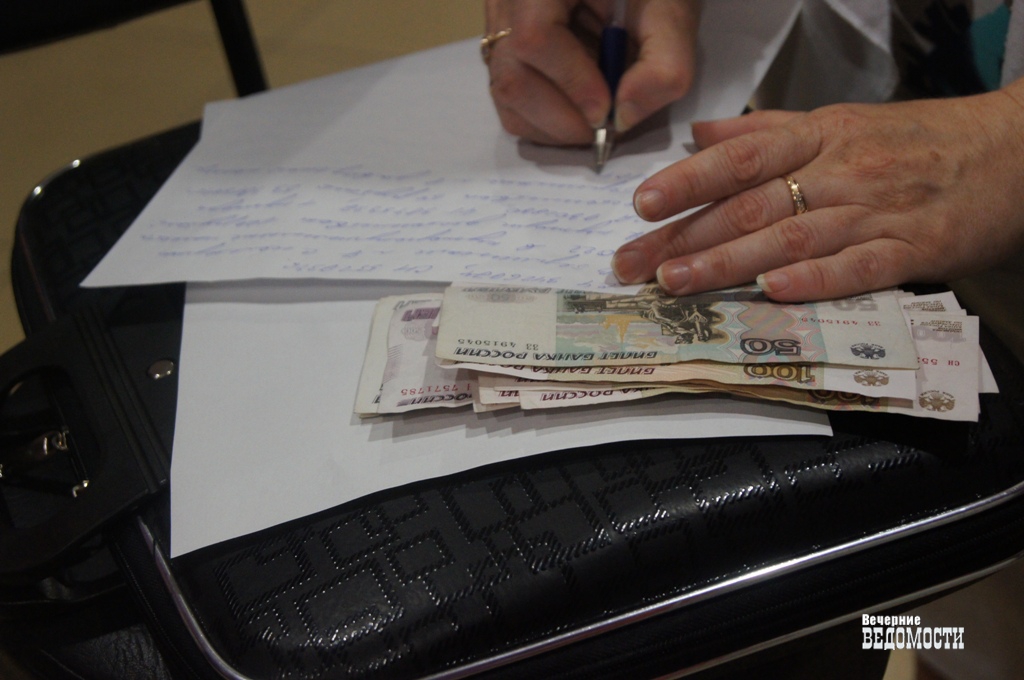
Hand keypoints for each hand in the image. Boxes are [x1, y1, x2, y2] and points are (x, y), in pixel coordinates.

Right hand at [484, 0, 699, 144]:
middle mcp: (507, 5)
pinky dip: (545, 121)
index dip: (571, 81)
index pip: (534, 36)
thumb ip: (663, 63)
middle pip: (511, 77)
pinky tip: (577, 108)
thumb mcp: (670, 13)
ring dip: (553, 125)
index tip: (606, 108)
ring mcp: (498, 31)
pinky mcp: (502, 55)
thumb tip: (624, 118)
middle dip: (562, 117)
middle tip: (604, 125)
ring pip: (506, 97)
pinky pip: (510, 103)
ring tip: (593, 116)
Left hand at [611, 80, 1023, 301]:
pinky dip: (817, 280)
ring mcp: (876, 211)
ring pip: (791, 237)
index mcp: (820, 137)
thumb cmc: (915, 140)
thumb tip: (702, 133)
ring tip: (677, 282)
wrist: (1012, 150)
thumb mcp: (839, 121)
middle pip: (751, 204)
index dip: (688, 180)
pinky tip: (774, 292)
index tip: (641, 204)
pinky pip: (860, 267)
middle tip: (634, 263)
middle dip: (686, 236)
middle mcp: (840, 171)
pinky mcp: (913, 249)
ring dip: (730, 262)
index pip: (741, 158)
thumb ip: (766, 131)